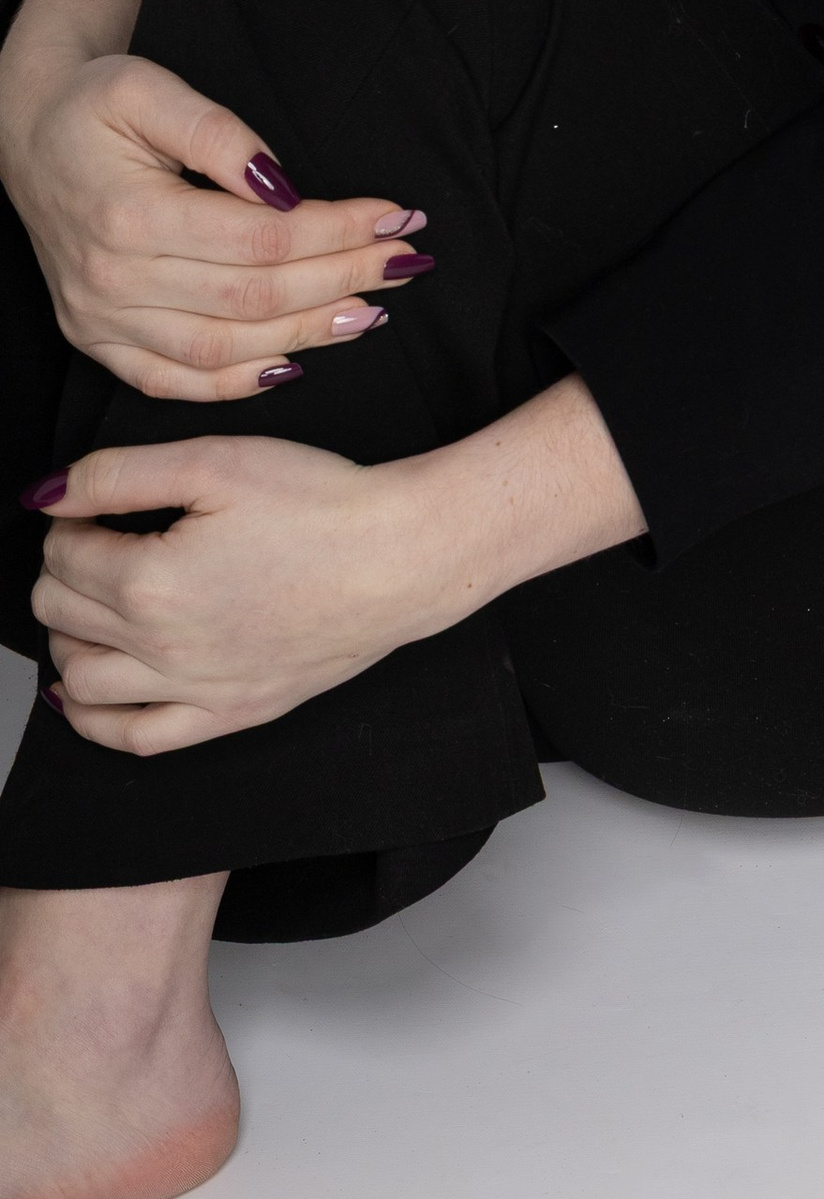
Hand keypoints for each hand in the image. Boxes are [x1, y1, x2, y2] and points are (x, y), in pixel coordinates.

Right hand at [0, 5, 427, 404]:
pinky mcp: (95, 339)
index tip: (395, 217)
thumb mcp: (148, 88)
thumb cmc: (92, 104)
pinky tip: (294, 362)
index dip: (337, 232)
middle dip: (342, 279)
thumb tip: (280, 184)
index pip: (260, 241)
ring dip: (306, 335)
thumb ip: (217, 133)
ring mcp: (98, 319)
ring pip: (221, 350)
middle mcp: (109, 279)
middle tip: (405, 261)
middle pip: (252, 298)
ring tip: (370, 310)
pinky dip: (238, 381)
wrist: (21, 132)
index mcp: (127, 216)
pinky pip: (172, 382)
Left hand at [28, 437, 464, 753]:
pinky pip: (133, 738)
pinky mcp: (229, 713)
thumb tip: (46, 496)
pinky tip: (86, 691)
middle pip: (60, 614)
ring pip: (80, 680)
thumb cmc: (321, 503)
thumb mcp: (216, 460)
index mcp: (149, 582)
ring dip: (69, 637)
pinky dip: (92, 719)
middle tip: (103, 538)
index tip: (98, 503)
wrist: (402, 556)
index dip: (72, 518)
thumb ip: (117, 474)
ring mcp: (193, 691)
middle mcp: (160, 648)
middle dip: (66, 569)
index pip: (63, 553)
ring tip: (97, 601)